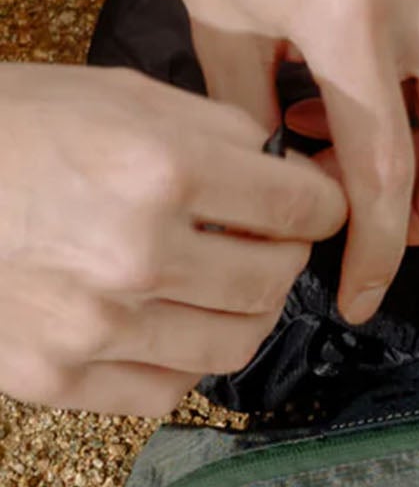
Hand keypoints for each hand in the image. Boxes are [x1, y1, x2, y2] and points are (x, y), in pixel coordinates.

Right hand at [0, 64, 346, 414]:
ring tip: (222, 280)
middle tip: (265, 238)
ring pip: (234, 342)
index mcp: (162, 170)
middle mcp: (136, 254)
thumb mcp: (127, 96)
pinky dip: (182, 359)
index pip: (302, 208)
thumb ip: (220, 134)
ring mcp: (93, 325)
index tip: (313, 203)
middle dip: (284, 253)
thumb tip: (287, 172)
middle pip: (275, 279)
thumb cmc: (20, 123)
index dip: (321, 204)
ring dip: (245, 310)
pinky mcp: (52, 378)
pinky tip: (164, 319)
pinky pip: (166, 390)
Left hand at [117, 0, 418, 326]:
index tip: (358, 299)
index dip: (376, 246)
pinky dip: (416, 103)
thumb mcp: (218, 13)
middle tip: (383, 237)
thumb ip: (254, 107)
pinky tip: (347, 96)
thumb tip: (278, 178)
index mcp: (354, 20)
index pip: (385, 166)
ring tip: (345, 161)